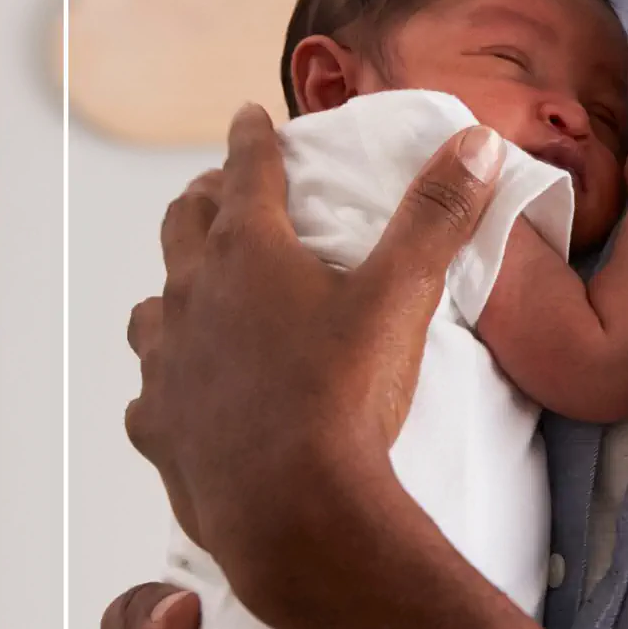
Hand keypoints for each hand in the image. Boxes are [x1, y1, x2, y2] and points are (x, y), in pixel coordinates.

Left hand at [124, 103, 505, 613]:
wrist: (294, 512)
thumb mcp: (402, 294)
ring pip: (156, 306)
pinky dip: (171, 376)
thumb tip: (475, 143)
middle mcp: (192, 298)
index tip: (250, 117)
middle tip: (220, 189)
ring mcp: (168, 364)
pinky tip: (190, 390)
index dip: (252, 138)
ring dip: (178, 287)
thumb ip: (437, 214)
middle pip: (184, 225)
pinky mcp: (160, 427)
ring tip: (200, 290)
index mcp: (248, 253)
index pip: (247, 171)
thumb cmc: (344, 396)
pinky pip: (152, 390)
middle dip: (204, 199)